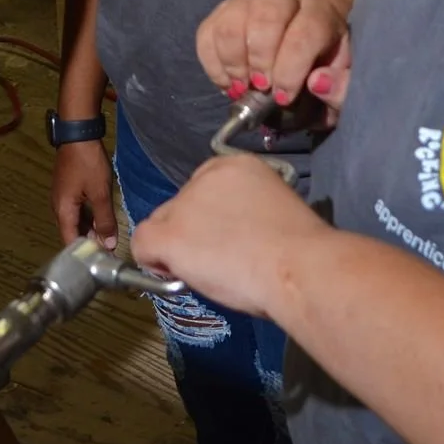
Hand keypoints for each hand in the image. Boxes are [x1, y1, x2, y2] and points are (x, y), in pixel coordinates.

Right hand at [51, 139, 116, 250]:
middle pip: (71, 232)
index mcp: (63, 211)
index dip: (85, 253)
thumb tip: (109, 244)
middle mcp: (58, 207)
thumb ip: (104, 220)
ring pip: (75, 221)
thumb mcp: (100, 193)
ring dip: (89, 230)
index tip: (103, 260)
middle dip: (89, 242)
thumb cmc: (88, 164)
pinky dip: (87, 218)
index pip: (70, 242)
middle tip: (109, 249)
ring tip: (108, 237)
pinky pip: (76, 211)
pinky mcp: (68, 190)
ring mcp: (62, 197)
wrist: (78, 135)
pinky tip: (100, 219)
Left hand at [130, 154, 324, 315]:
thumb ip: (246, 213)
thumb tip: (233, 235)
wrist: (299, 267)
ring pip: (161, 226)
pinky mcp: (170, 234)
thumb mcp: (274, 212)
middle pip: (181, 206)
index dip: (211, 219)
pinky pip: (143, 245)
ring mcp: (184, 204)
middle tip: (220, 261)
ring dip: (177, 249)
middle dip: (192, 233)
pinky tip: (176, 276)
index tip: (228, 240)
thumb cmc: (300, 249)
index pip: (205, 191)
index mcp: (235, 166)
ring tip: (209, 273)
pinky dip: (153, 262)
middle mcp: (204, 177)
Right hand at [196, 0, 350, 118]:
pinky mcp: (220, 13)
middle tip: (260, 89)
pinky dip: (212, 64)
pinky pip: (206, 34)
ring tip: (242, 88)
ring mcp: (246, 3)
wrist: (297, 35)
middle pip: (265, 17)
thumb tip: (317, 82)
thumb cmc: (321, 64)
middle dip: (260, 60)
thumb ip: (342, 87)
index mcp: (318, 14)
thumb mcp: (342, 79)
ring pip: (231, 24)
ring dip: (233, 63)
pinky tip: (227, 83)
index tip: (283, 97)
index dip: (291, 68)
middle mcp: (281, 0)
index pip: (304, 32)